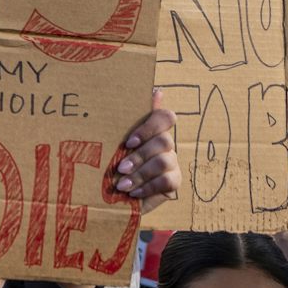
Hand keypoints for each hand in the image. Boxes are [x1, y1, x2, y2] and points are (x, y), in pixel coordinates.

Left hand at [114, 90, 179, 214]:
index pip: (165, 117)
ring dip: (141, 174)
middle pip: (164, 141)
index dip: (149, 128)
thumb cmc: (112, 165)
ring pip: (164, 161)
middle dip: (140, 156)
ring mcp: (172, 162)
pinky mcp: (174, 182)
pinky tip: (133, 193)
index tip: (128, 142)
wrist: (113, 196)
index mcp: (152, 131)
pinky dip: (148, 187)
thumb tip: (154, 91)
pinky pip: (167, 181)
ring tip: (122, 184)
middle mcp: (165, 144)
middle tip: (121, 168)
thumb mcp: (113, 143)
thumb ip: (127, 120)